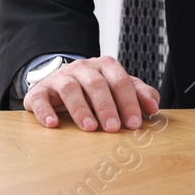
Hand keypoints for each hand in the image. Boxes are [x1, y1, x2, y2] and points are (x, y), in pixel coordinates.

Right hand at [23, 55, 159, 130]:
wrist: (59, 82)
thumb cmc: (94, 90)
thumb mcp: (118, 88)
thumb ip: (138, 94)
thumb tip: (154, 106)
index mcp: (105, 66)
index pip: (120, 81)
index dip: (128, 102)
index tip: (134, 123)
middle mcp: (83, 68)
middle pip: (96, 84)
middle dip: (107, 107)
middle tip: (114, 128)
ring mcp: (60, 77)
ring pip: (70, 88)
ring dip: (81, 109)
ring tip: (89, 128)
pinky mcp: (40, 90)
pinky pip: (40, 98)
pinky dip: (45, 111)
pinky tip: (52, 124)